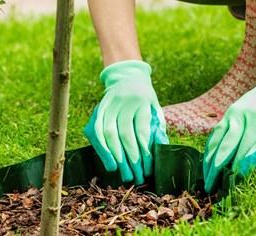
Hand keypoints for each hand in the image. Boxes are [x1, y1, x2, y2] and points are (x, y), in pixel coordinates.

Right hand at [83, 60, 168, 184]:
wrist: (127, 77)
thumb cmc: (145, 99)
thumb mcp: (156, 109)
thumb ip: (158, 128)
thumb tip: (160, 148)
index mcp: (142, 102)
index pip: (141, 131)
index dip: (144, 152)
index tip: (147, 170)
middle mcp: (123, 103)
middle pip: (125, 135)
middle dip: (130, 159)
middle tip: (135, 177)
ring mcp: (108, 105)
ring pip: (108, 134)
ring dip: (115, 157)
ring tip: (123, 174)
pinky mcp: (98, 110)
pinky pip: (96, 132)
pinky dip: (102, 149)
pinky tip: (110, 163)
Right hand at [203, 54, 255, 191]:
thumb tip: (248, 168)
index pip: (249, 153)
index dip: (240, 169)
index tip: (233, 183)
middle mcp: (248, 120)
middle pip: (229, 148)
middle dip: (219, 170)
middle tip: (213, 187)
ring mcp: (236, 116)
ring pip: (219, 141)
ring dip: (210, 162)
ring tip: (206, 180)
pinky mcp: (229, 114)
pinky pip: (216, 134)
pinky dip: (210, 150)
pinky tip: (206, 163)